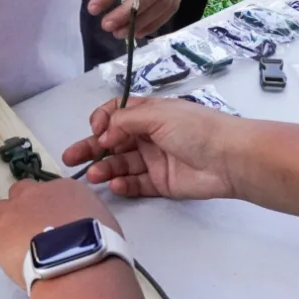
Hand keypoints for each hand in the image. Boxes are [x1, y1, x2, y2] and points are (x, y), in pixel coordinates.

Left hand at [0, 178, 122, 286]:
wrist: (76, 261)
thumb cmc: (97, 246)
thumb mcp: (103, 223)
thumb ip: (85, 217)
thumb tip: (80, 227)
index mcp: (65, 188)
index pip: (50, 192)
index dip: (48, 209)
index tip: (52, 224)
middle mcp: (35, 192)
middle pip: (21, 194)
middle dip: (24, 210)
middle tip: (33, 234)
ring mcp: (11, 210)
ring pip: (0, 211)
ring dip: (7, 226)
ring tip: (19, 250)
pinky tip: (8, 258)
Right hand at [62, 97, 241, 200]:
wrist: (228, 158)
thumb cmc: (195, 128)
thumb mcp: (156, 114)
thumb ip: (124, 122)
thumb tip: (102, 135)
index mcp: (150, 114)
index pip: (117, 114)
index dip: (102, 121)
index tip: (96, 130)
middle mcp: (150, 135)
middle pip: (113, 141)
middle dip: (91, 148)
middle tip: (71, 158)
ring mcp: (154, 160)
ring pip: (121, 164)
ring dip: (105, 168)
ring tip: (94, 175)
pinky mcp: (160, 183)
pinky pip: (135, 184)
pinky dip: (123, 184)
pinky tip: (115, 184)